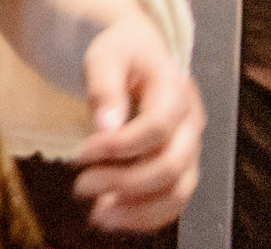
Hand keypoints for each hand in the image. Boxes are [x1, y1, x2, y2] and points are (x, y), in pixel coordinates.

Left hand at [70, 16, 204, 232]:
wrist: (138, 52)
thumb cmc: (119, 53)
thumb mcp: (104, 57)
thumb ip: (104, 87)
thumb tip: (105, 126)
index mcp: (175, 89)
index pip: (157, 128)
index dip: (120, 146)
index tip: (79, 153)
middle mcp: (191, 123)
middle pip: (171, 166)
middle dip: (125, 182)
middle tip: (80, 187)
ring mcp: (190, 146)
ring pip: (179, 191)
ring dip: (138, 209)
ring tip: (97, 215)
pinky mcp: (181, 164)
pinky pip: (174, 199)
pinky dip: (147, 214)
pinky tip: (113, 216)